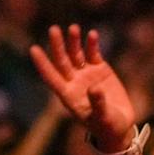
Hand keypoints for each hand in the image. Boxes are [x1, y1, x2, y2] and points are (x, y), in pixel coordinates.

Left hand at [28, 24, 135, 150]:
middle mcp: (74, 82)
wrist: (119, 125)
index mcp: (68, 95)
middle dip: (57, 45)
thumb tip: (94, 88)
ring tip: (73, 28)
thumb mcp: (103, 118)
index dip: (42, 64)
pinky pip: (93, 53)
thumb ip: (97, 104)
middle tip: (53, 30)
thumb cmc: (107, 126)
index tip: (33, 49)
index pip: (51, 77)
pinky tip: (92, 35)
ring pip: (75, 54)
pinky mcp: (99, 69)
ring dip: (73, 41)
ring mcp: (86, 74)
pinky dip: (92, 44)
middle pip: (61, 61)